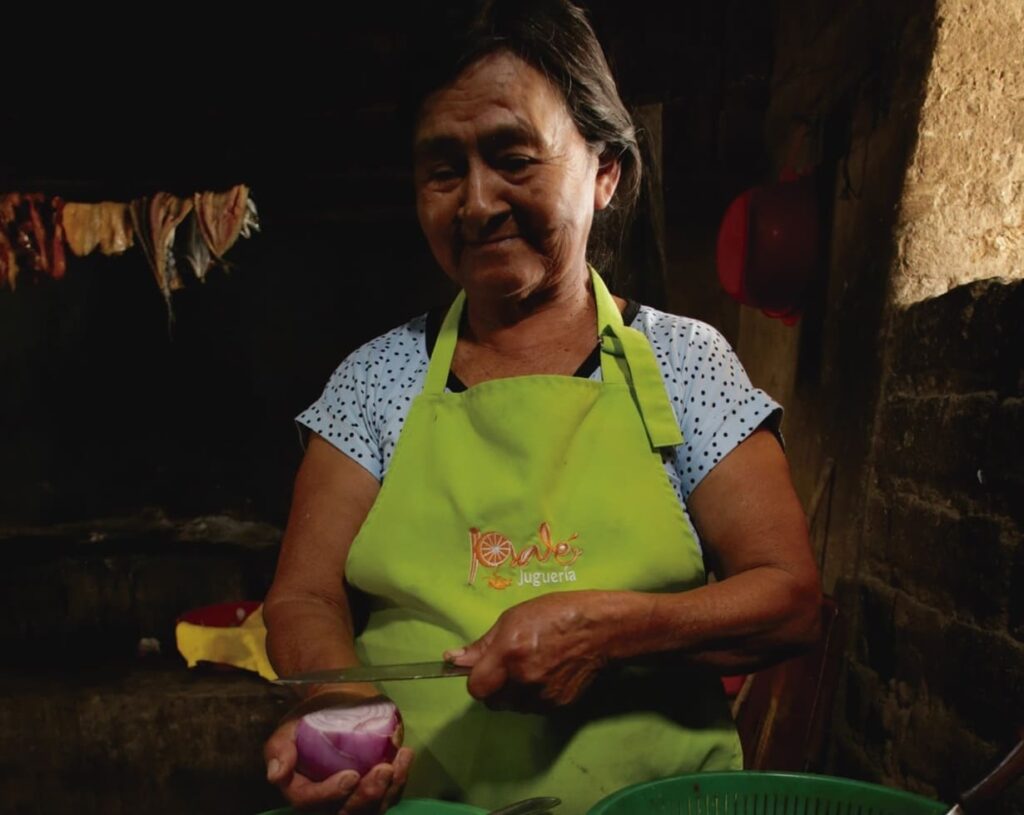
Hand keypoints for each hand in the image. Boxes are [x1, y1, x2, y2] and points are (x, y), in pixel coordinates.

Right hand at [263, 693, 413, 813]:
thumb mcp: (288, 728)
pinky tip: (405, 756)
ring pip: (372, 810)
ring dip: (389, 791)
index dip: (331, 794)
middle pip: (347, 814)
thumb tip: (277, 773)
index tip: (351, 776)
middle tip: (383, 771)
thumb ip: (279, 749)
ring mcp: (354, 797)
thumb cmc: (308, 718)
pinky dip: (400, 780)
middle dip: (367, 798)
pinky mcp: (374, 788)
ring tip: (398, 763)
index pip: (311, 803)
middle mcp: (328, 802)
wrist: (333, 702)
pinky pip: (389, 795)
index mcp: (302, 792)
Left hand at [444, 591, 609, 710]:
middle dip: (495, 687)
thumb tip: (452, 659)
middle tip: (510, 667)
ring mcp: (542, 697)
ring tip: (533, 668)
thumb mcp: (514, 618)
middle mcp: (523, 679)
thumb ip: (483, 644)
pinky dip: (534, 696)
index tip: (485, 669)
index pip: (476, 688)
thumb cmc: (556, 614)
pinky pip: (533, 708)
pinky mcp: (558, 707)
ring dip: (515, 692)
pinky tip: (548, 675)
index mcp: (509, 653)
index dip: (477, 679)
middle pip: (492, 701)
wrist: (601, 629)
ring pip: (513, 706)